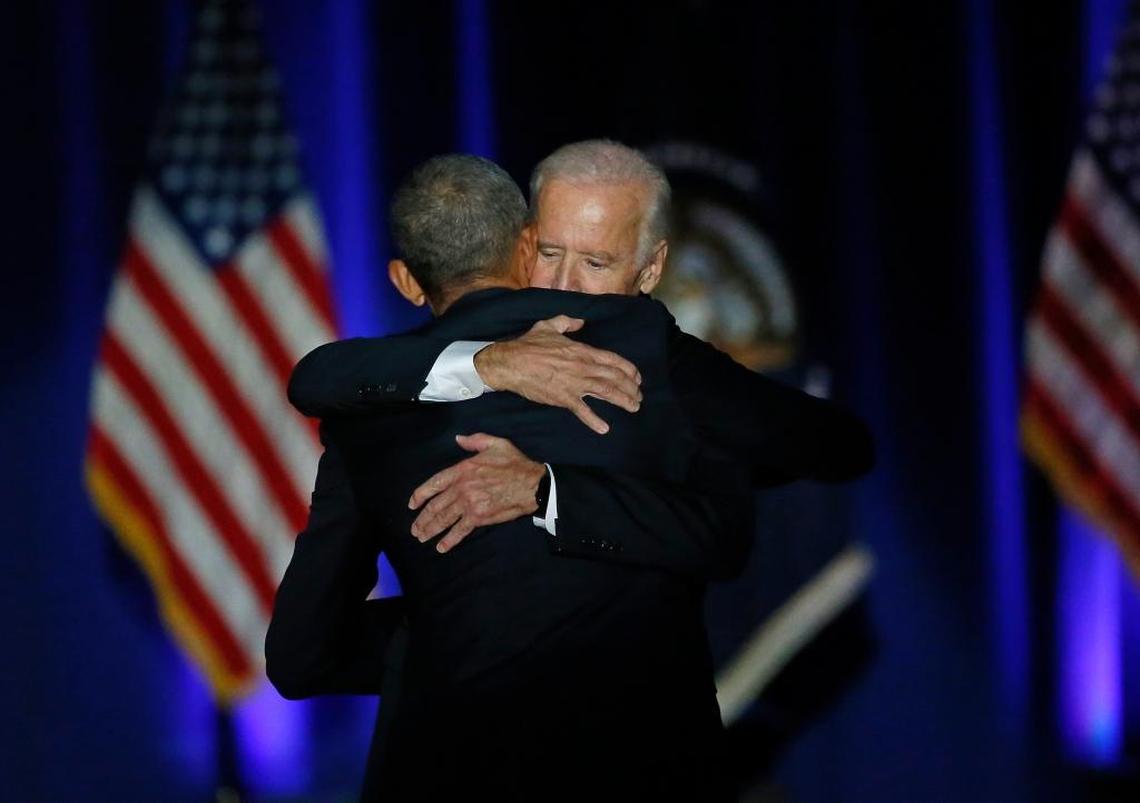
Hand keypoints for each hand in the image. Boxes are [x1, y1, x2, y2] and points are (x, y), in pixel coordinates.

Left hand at [408, 433, 546, 552]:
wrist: (531, 484)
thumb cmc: (515, 463)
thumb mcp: (495, 443)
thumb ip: (474, 440)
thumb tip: (458, 439)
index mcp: (462, 470)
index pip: (434, 483)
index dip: (420, 495)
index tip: (412, 505)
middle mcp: (461, 487)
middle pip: (436, 505)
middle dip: (423, 519)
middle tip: (415, 528)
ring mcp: (469, 504)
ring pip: (444, 519)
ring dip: (430, 529)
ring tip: (421, 537)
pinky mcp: (479, 517)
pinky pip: (460, 530)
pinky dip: (449, 540)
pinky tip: (441, 547)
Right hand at [473, 315, 640, 434]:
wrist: (511, 363)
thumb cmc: (528, 344)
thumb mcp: (549, 326)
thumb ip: (567, 322)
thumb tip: (580, 321)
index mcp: (582, 350)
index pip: (613, 360)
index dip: (628, 369)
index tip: (637, 377)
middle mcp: (583, 367)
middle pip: (614, 378)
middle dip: (631, 387)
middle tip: (639, 395)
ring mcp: (574, 383)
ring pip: (606, 392)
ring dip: (623, 400)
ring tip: (633, 407)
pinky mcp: (563, 398)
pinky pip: (582, 411)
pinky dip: (594, 420)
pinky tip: (604, 428)